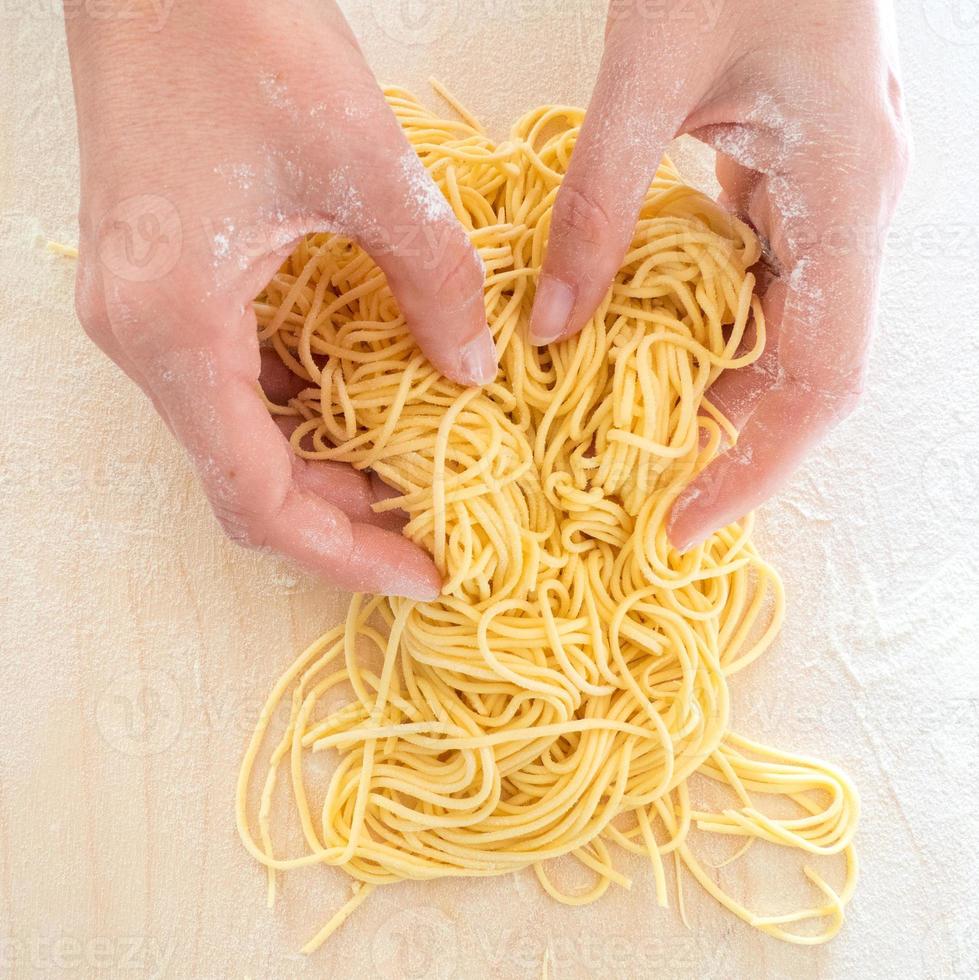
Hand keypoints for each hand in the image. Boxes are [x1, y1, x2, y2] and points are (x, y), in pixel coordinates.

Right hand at [65, 1, 496, 597]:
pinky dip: (301, 415)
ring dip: (321, 471)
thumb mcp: (366, 167)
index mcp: (177, 329)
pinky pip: (234, 387)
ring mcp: (146, 317)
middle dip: (339, 521)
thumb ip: (432, 280)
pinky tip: (365, 406)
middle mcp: (145, 342)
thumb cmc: (239, 37)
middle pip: (243, 483)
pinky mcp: (165, 289)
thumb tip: (476, 368)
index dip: (344, 553)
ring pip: (238, 440)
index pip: (257, 497)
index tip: (423, 575)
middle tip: (428, 530)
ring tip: (409, 479)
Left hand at [530, 0, 909, 549]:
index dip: (753, 466)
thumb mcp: (648, 72)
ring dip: (714, 388)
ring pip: (782, 331)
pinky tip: (646, 344)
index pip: (818, 380)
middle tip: (639, 493)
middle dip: (727, 441)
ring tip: (634, 437)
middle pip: (803, 369)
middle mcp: (855, 213)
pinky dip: (704, 328)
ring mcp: (830, 198)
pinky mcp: (794, 181)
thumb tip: (550, 325)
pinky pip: (758, 282)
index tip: (680, 525)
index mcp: (845, 195)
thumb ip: (596, 203)